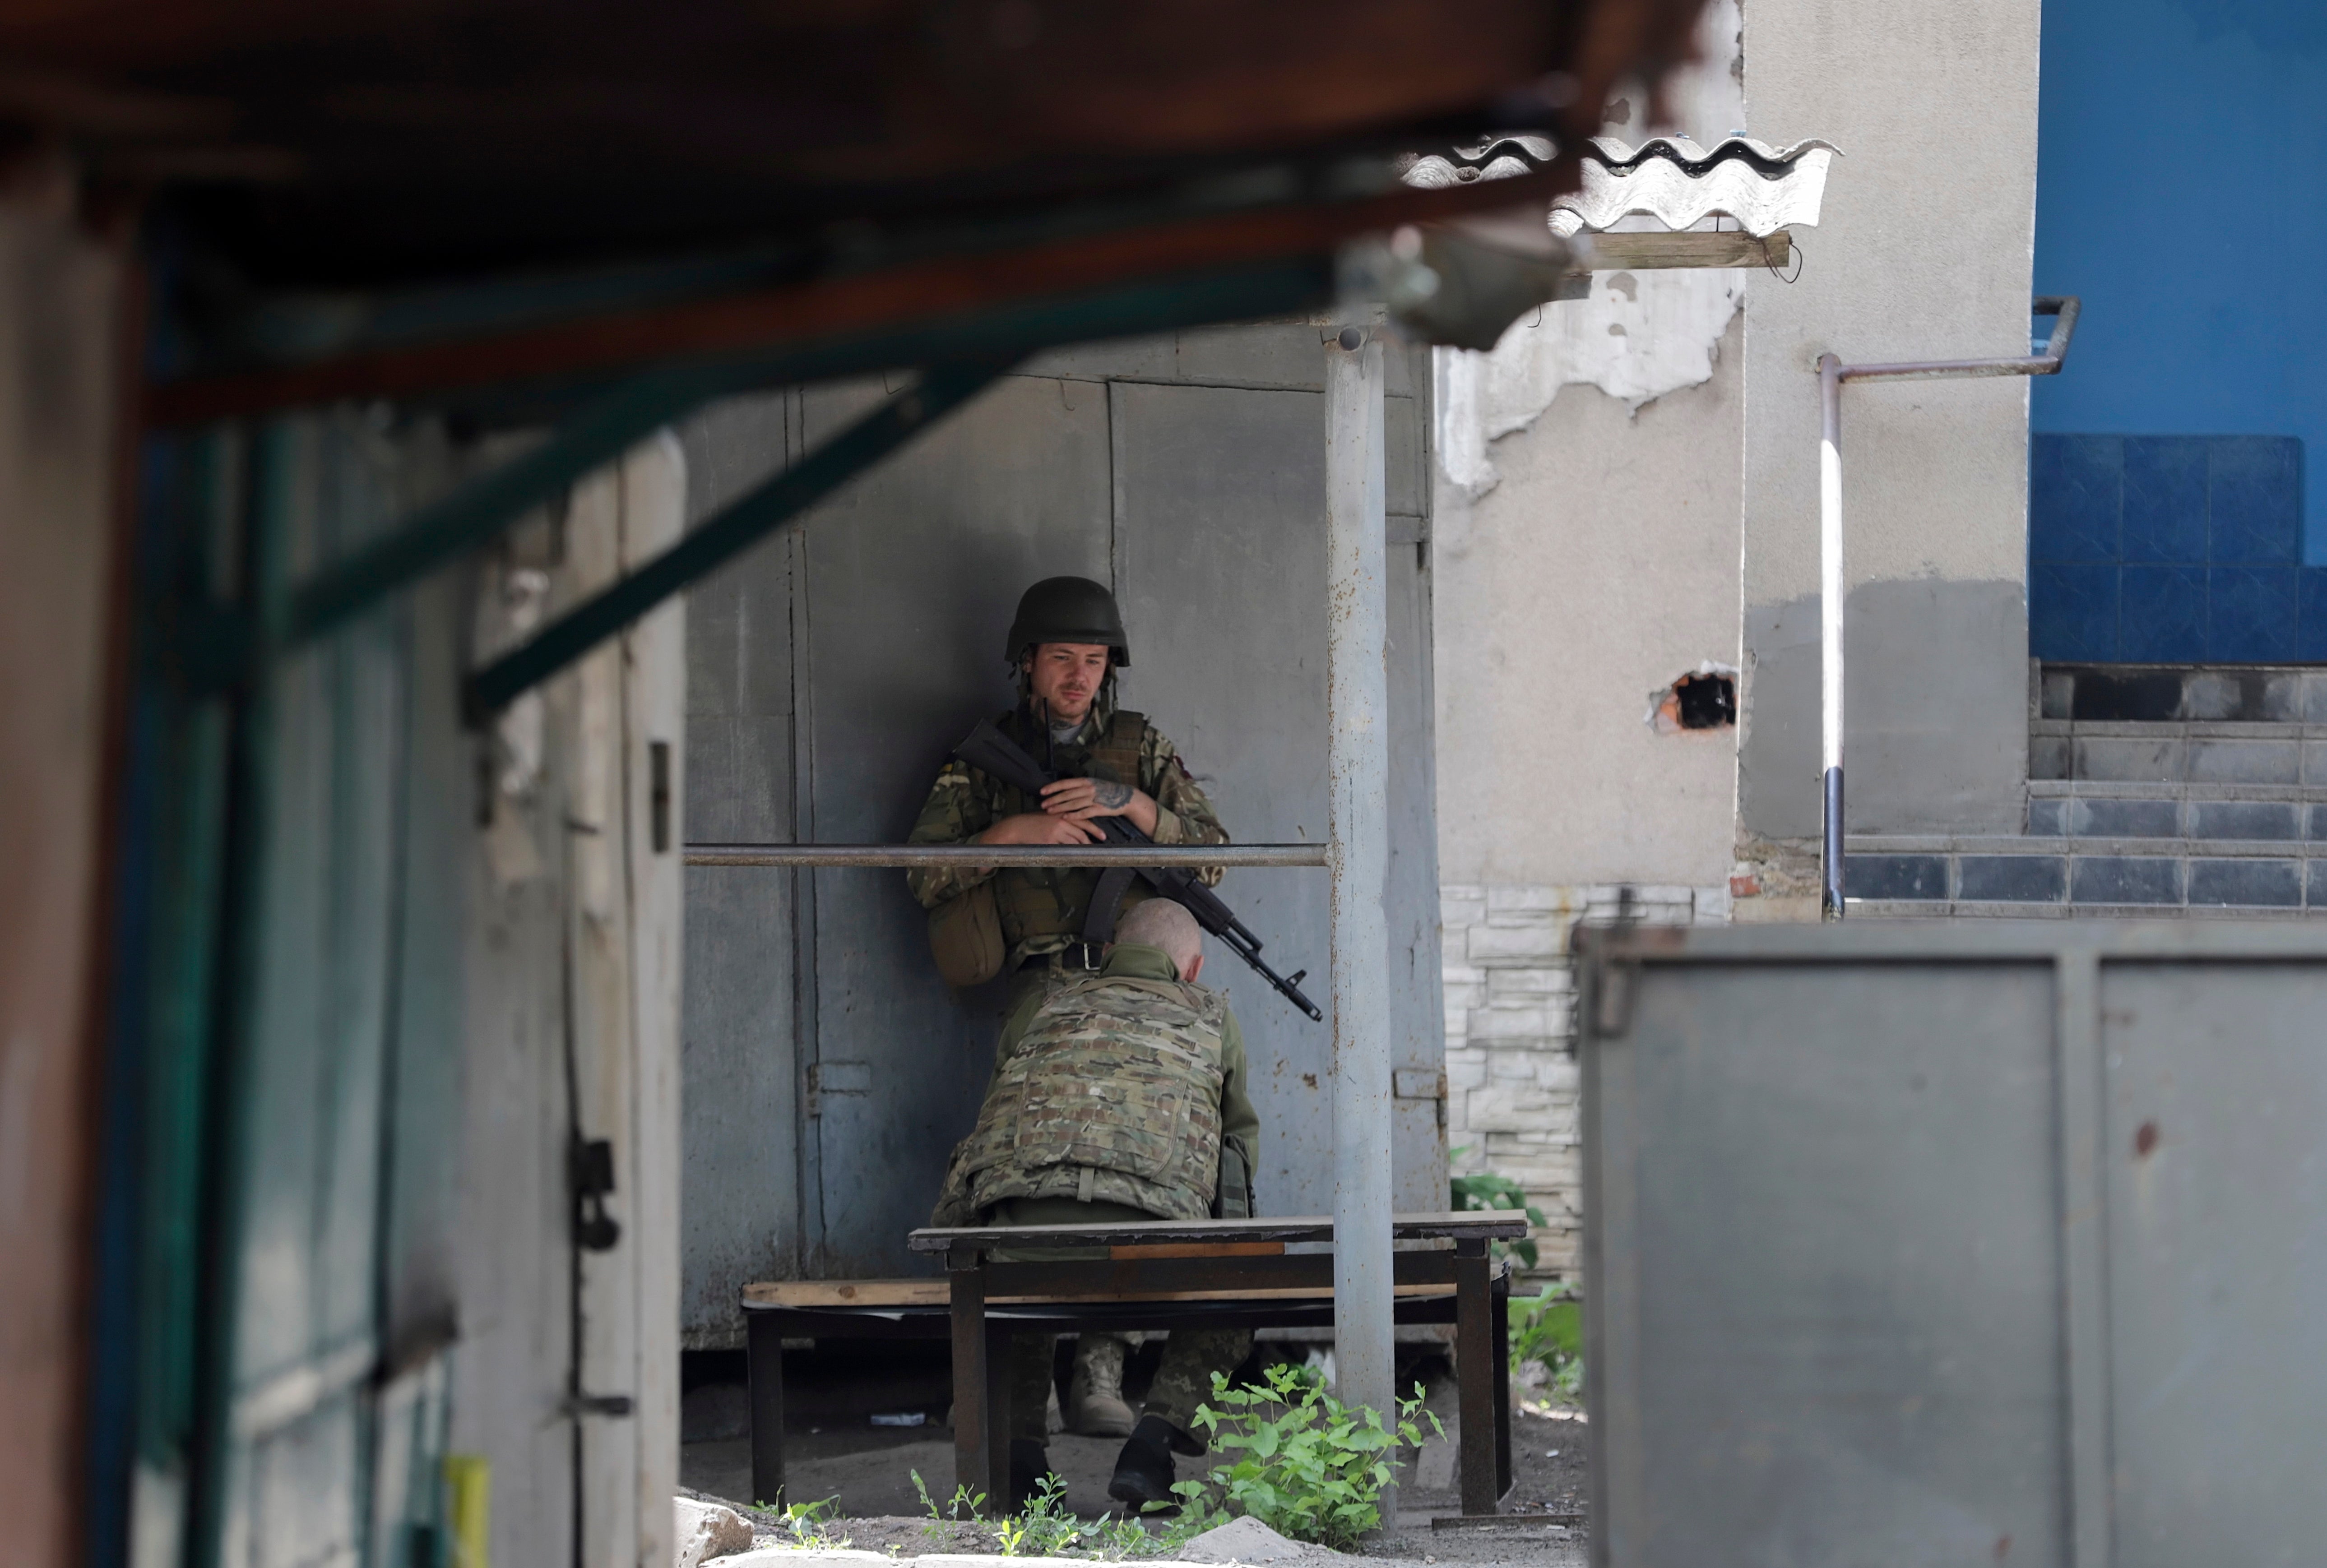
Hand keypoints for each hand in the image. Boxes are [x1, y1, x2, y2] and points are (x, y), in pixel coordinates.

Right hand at [976, 811, 1102, 847]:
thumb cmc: (1033, 822)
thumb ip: (1063, 821)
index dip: (1095, 828)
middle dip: (1092, 839)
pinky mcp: (1050, 841)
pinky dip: (1070, 852)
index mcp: (1062, 813)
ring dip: (1082, 847)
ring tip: (1088, 851)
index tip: (1103, 835)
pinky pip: (1064, 848)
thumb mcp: (1049, 816)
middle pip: (1082, 832)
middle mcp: (1061, 821)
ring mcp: (1055, 831)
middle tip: (1100, 845)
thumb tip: (1077, 830)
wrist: (1018, 827)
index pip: (1083, 820)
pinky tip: (1074, 855)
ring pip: (1074, 841)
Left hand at [1040, 777, 1158, 832]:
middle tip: (1042, 804)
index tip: (1042, 791)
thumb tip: (1064, 789)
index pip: (1066, 783)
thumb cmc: (1106, 790)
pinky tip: (1065, 818)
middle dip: (1053, 799)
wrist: (1125, 797)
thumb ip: (1080, 786)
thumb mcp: (1093, 784)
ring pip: (1073, 804)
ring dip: (1060, 807)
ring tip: (1049, 811)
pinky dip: (1074, 815)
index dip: (1053, 787)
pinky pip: (1084, 813)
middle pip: (1067, 794)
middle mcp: (1088, 788)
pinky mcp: (1099, 809)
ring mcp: (1094, 799)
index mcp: (1086, 781)